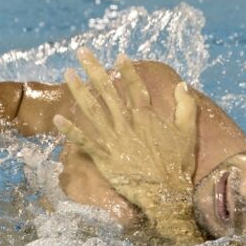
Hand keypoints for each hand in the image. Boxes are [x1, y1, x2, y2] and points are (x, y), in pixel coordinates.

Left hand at [54, 49, 200, 240]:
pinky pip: (84, 142)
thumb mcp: (188, 132)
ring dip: (79, 91)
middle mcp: (127, 124)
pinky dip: (71, 131)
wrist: (167, 193)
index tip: (119, 56)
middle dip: (94, 70)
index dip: (127, 71)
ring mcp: (114, 140)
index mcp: (146, 117)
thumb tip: (182, 85)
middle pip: (108, 91)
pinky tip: (58, 118)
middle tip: (82, 52)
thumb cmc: (178, 164)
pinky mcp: (105, 158)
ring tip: (68, 74)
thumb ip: (186, 106)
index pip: (135, 88)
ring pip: (93, 110)